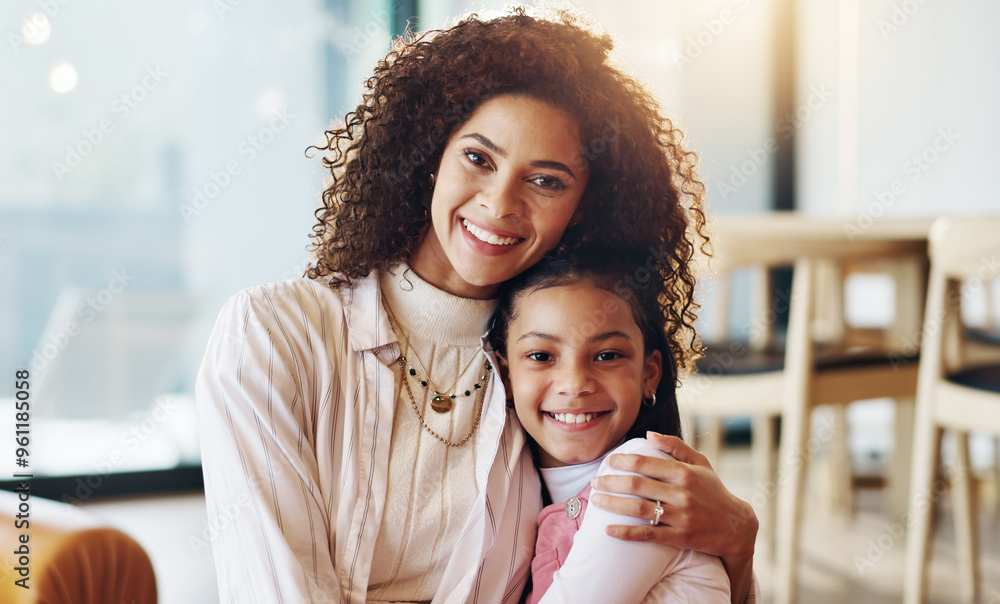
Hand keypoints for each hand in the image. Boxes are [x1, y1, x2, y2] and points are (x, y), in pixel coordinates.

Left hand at [589, 432, 756, 603]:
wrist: (737, 527)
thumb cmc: (714, 490)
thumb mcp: (701, 463)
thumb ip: (675, 447)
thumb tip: (649, 435)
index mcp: (685, 473)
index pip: (645, 463)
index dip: (621, 461)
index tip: (608, 461)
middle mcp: (682, 494)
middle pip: (636, 485)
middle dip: (610, 482)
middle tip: (594, 482)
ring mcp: (681, 517)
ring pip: (638, 509)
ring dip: (612, 504)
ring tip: (595, 500)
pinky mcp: (680, 538)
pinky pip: (647, 535)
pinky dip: (626, 533)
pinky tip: (608, 530)